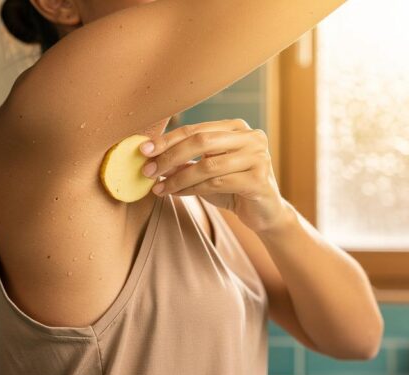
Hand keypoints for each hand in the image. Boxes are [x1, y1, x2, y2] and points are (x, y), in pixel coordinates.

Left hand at [139, 119, 286, 233]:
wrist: (264, 213)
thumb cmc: (232, 188)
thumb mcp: (206, 171)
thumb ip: (184, 162)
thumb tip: (151, 158)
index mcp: (236, 128)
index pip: (196, 129)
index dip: (168, 139)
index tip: (144, 151)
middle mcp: (251, 137)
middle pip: (201, 141)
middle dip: (170, 156)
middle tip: (148, 171)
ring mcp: (258, 157)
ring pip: (207, 165)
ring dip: (178, 178)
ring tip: (159, 189)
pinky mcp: (259, 180)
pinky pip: (217, 184)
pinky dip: (192, 190)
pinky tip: (177, 194)